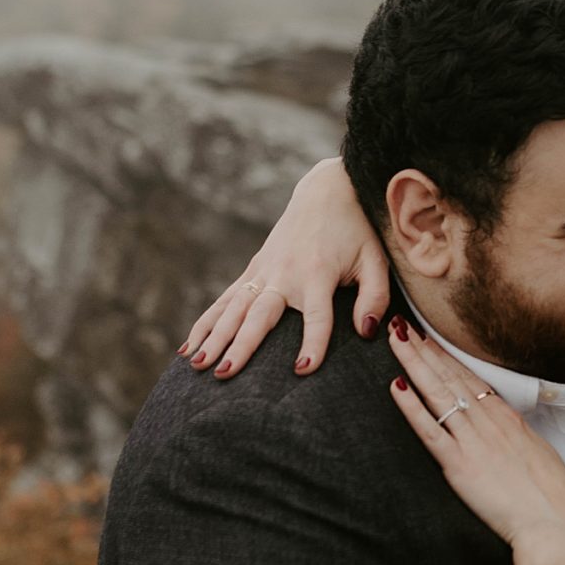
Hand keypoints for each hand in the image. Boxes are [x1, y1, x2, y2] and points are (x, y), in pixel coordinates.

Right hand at [183, 159, 391, 377]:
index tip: (303, 369)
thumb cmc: (356, 230)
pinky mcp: (253, 268)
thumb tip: (367, 331)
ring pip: (234, 308)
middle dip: (242, 345)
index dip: (313, 342)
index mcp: (318, 273)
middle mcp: (285, 273)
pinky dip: (206, 323)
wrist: (326, 191)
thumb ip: (375, 296)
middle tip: (225, 373)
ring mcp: (264, 270)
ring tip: (198, 365)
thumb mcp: (375, 259)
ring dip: (215, 337)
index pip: (317, 315)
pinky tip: (189, 348)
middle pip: (260, 314)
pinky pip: (225, 299)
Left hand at [388, 323, 564, 564]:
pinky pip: (430, 431)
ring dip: (414, 364)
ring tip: (396, 339)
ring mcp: (474, 441)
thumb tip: (506, 433)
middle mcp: (490, 422)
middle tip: (402, 323)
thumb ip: (516, 439)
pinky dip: (412, 407)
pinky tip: (396, 386)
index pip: (471, 378)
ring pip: (438, 393)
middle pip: (451, 376)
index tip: (430, 337)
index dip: (447, 356)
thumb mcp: (538, 455)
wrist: (557, 524)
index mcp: (509, 418)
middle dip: (425, 348)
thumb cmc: (554, 497)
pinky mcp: (461, 466)